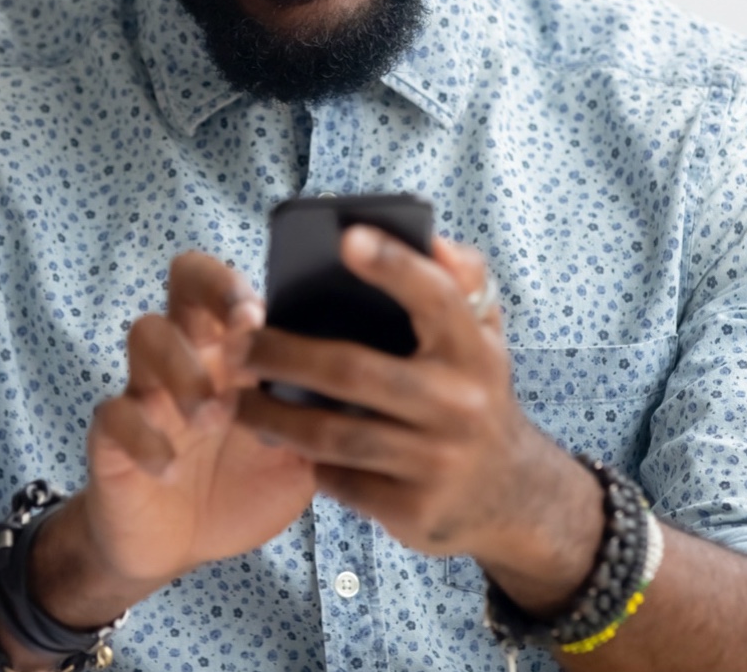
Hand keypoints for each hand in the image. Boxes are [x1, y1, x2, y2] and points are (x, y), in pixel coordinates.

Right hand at [77, 252, 315, 587]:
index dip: (240, 282)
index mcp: (237, 345)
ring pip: (146, 334)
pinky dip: (143, 436)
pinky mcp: (113, 436)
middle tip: (241, 328)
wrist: (182, 544)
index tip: (262, 312)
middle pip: (184, 279)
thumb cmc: (248, 479)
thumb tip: (379, 382)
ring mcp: (148, 388)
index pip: (232, 280)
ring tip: (212, 414)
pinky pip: (114, 414)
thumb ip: (326, 413)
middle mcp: (192, 350)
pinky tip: (169, 466)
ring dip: (182, 368)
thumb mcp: (300, 447)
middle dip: (211, 290)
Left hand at [236, 230, 599, 585]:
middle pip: (353, 371)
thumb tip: (435, 242)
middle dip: (283, 355)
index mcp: (474, 349)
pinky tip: (286, 444)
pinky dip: (307, 461)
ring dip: (273, 416)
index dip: (394, 266)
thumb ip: (463, 281)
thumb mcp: (484, 334)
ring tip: (236, 400)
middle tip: (237, 345)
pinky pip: (339, 480)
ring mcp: (436, 461)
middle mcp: (460, 403)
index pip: (436, 297)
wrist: (510, 493)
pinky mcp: (411, 509)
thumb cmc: (477, 390)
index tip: (347, 238)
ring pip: (333, 434)